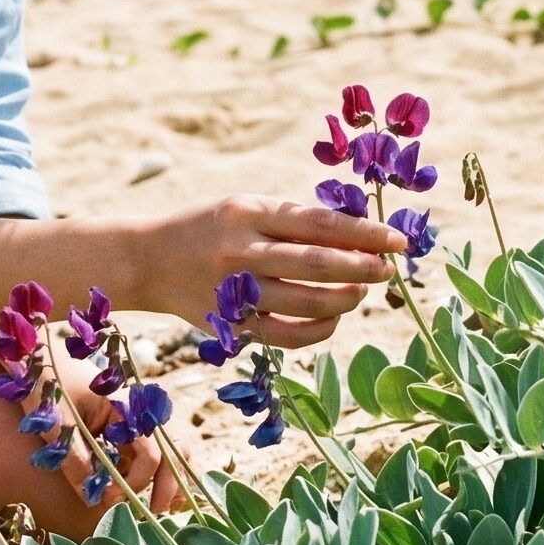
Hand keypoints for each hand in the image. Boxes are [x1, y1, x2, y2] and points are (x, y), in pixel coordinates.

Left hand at [56, 392, 181, 513]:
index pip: (149, 453)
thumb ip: (74, 460)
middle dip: (169, 484)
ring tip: (162, 505)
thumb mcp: (56, 424)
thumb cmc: (47, 387)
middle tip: (156, 512)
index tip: (109, 499)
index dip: (135, 482)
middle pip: (172, 450)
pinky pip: (150, 449)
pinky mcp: (126, 425)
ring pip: (169, 448)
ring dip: (170, 476)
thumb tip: (92, 497)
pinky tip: (150, 491)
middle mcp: (139, 410)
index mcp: (126, 406)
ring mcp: (135, 417)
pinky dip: (155, 470)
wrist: (39, 361)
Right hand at [137, 194, 405, 348]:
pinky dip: (319, 330)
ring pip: (305, 303)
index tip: (397, 241)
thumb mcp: (243, 208)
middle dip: (362, 268)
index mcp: (246, 213)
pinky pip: (286, 336)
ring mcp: (233, 291)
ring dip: (344, 299)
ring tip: (361, 291)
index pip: (319, 223)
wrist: (146, 261)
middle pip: (315, 264)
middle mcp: (239, 251)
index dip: (364, 233)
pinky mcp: (230, 325)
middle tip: (387, 270)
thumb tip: (358, 236)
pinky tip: (334, 318)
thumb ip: (292, 220)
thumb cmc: (207, 228)